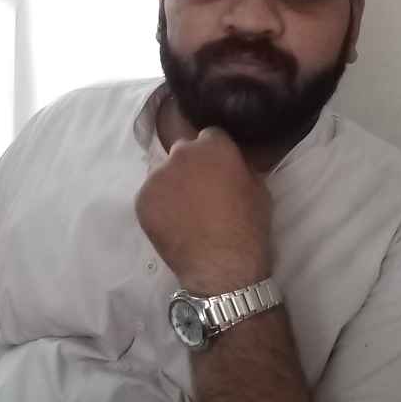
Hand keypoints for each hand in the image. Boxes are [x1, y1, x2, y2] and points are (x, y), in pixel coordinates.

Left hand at [134, 126, 272, 291]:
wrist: (222, 264)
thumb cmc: (248, 227)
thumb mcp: (258, 188)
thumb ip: (239, 168)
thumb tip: (230, 165)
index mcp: (213, 146)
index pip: (210, 136)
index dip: (214, 154)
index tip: (217, 171)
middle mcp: (181, 153)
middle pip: (183, 151)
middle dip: (191, 166)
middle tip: (200, 192)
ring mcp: (158, 176)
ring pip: (164, 174)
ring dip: (173, 186)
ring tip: (185, 212)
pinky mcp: (142, 199)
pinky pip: (150, 196)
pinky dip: (159, 206)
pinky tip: (173, 223)